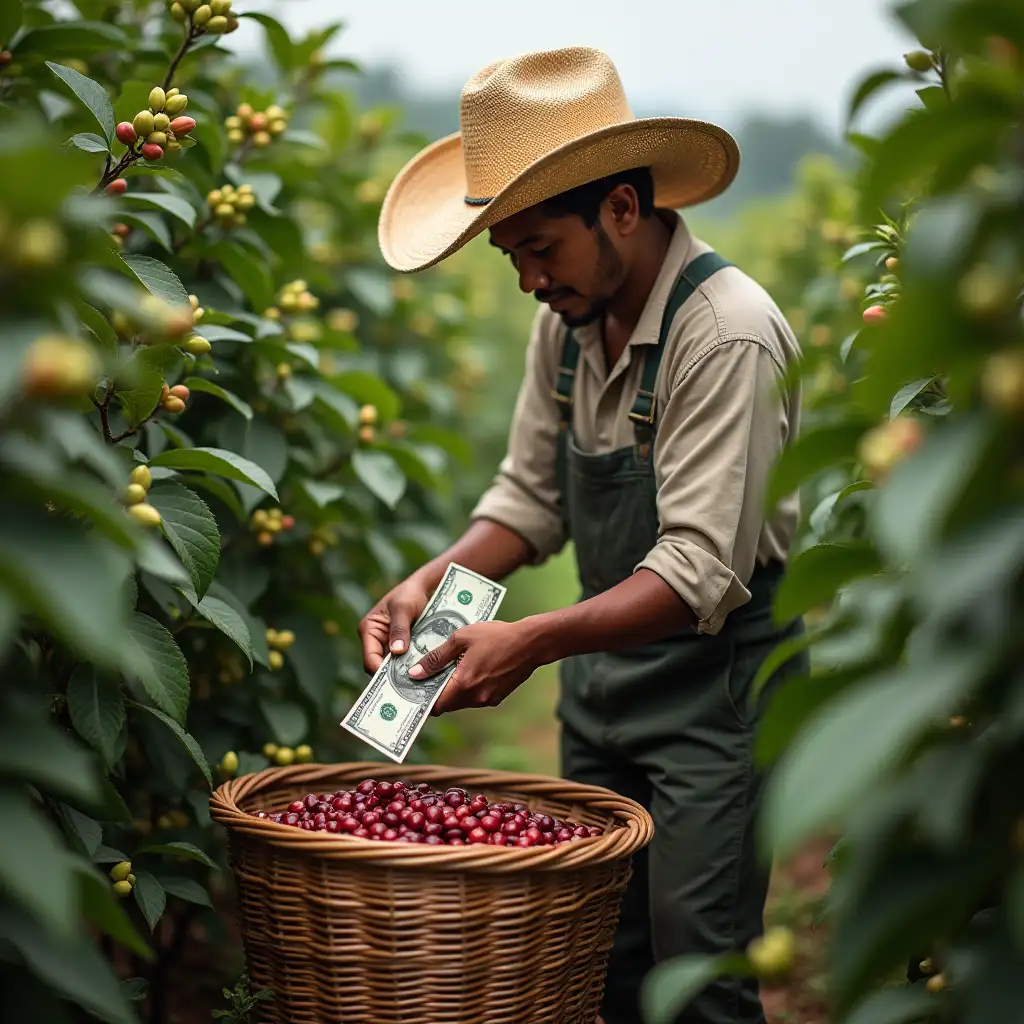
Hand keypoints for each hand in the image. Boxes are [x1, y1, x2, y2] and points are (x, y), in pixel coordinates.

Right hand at [358, 573, 432, 673]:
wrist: (425, 587)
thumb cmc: (410, 593)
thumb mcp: (403, 608)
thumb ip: (399, 629)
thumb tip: (396, 651)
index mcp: (369, 629)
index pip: (370, 658)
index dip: (380, 671)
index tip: (395, 681)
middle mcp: (376, 639)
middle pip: (380, 666)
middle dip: (392, 675)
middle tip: (408, 687)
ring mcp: (389, 644)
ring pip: (393, 666)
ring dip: (404, 672)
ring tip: (418, 682)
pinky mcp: (403, 646)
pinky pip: (404, 661)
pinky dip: (412, 666)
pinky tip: (424, 673)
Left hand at [407, 620, 543, 714]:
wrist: (531, 643)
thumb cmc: (496, 636)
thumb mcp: (461, 638)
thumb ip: (436, 658)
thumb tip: (415, 673)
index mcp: (464, 683)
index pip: (436, 705)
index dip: (424, 700)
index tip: (416, 690)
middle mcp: (475, 697)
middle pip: (447, 704)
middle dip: (437, 693)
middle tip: (430, 676)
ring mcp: (488, 699)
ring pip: (461, 701)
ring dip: (454, 690)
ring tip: (451, 669)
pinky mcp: (497, 698)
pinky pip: (475, 697)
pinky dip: (468, 688)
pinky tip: (470, 670)